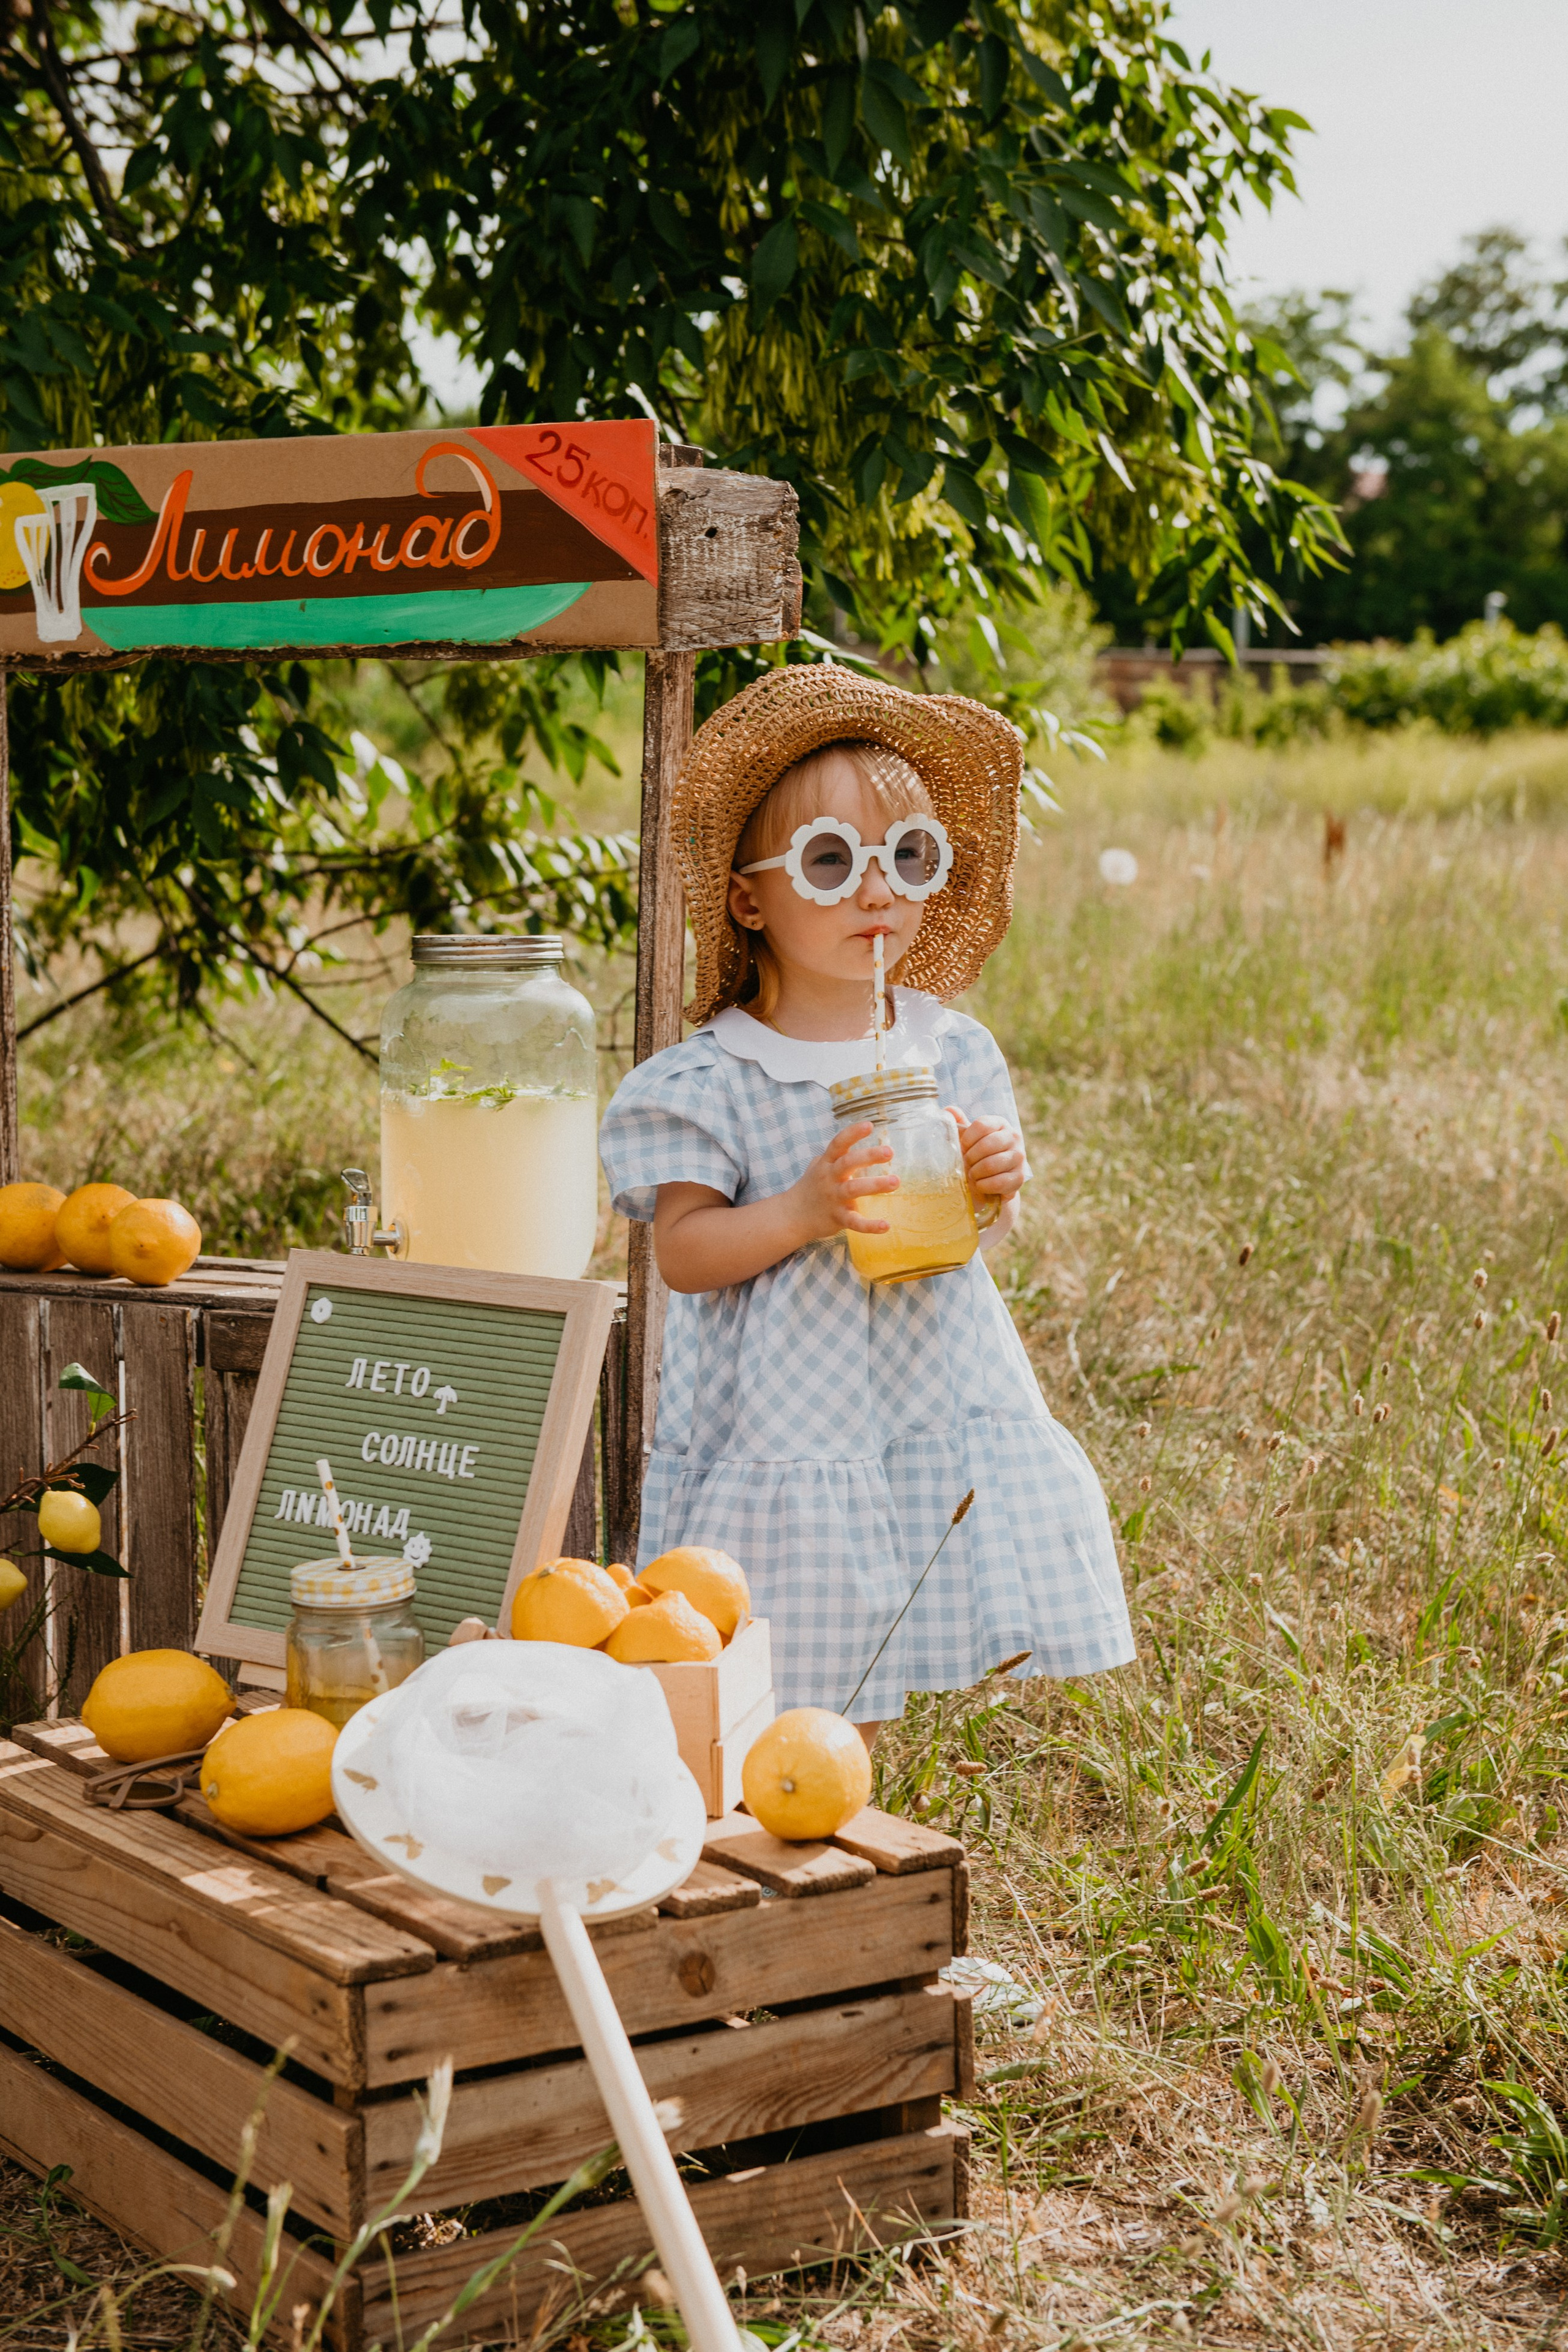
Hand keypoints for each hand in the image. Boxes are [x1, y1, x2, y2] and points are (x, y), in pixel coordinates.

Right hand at [787, 1120, 899, 1238]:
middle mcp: (829, 1178)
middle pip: (847, 1163)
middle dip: (868, 1156)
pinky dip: (870, 1225)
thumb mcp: (817, 1167)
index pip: (838, 1144)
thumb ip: (834, 1155)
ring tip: (895, 1181)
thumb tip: (850, 1140)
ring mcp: (833, 1198)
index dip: (852, 1133)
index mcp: (826, 1164)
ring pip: (853, 1189)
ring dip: (875, 1185)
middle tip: (889, 1152)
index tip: (869, 1125)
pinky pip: (854, 1222)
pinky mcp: (837, 1218)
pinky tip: (886, 1226)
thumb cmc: (811, 1187)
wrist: (793, 1216)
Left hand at [946, 1107, 1026, 1201]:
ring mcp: (1019, 1157)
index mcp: (1000, 1123)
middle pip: (986, 1145)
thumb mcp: (968, 1139)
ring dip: (976, 1173)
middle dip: (971, 1158)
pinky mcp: (1019, 1177)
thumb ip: (959, 1124)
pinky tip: (981, 1184)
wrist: (992, 1181)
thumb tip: (948, 1110)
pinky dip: (984, 1185)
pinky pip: (998, 1182)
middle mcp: (1013, 1137)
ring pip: (991, 1164)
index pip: (982, 1125)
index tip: (963, 1147)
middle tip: (967, 1163)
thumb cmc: (978, 1156)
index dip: (967, 1139)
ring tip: (973, 1174)